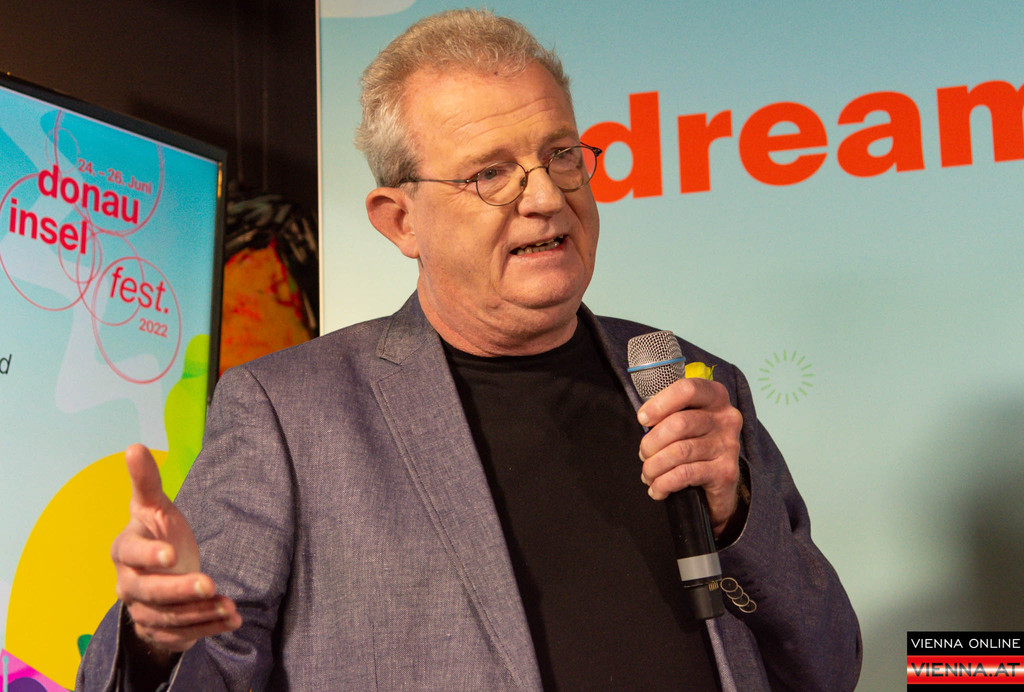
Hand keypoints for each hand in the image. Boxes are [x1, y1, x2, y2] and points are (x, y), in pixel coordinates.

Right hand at [110, 444, 240, 656]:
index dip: (150, 555)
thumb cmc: (157, 533)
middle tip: (209, 583)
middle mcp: (128, 584)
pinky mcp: (158, 630)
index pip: (131, 554)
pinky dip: (207, 629)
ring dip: (199, 613)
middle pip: (148, 591)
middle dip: (179, 589)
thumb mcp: (154, 506)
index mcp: (124, 550)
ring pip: (167, 617)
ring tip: (229, 606)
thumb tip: (134, 447)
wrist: (158, 573)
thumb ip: (146, 481)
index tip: (173, 554)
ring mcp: (141, 610)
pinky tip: (232, 620)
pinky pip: (180, 635)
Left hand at [636, 378, 742, 534]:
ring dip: (654, 466)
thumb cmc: (695, 444)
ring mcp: (728, 445)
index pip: (688, 390)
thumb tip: (644, 421)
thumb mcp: (686, 421)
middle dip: (652, 442)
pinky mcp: (725, 472)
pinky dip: (664, 483)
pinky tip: (657, 489)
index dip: (660, 403)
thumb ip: (668, 413)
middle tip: (644, 454)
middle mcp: (726, 418)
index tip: (643, 419)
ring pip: (679, 452)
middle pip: (679, 423)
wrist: (720, 482)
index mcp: (715, 397)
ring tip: (648, 474)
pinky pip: (685, 474)